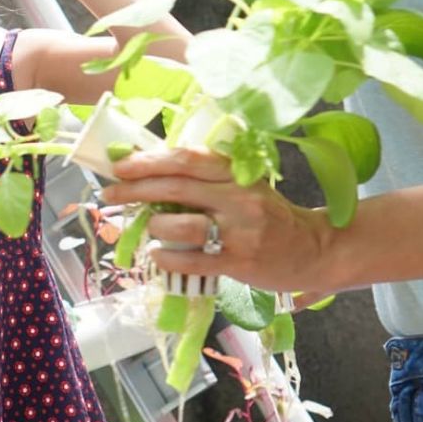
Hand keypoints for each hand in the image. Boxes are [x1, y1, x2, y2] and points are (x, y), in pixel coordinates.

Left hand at [101, 147, 333, 306]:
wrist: (314, 249)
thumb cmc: (270, 216)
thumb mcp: (243, 187)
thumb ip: (206, 180)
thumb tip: (151, 176)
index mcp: (236, 174)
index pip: (186, 159)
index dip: (149, 160)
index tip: (120, 166)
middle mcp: (237, 198)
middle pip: (176, 187)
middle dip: (134, 190)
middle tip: (109, 194)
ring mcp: (239, 231)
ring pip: (181, 224)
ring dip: (153, 225)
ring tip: (145, 228)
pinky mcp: (239, 262)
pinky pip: (192, 260)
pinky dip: (167, 257)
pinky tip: (157, 255)